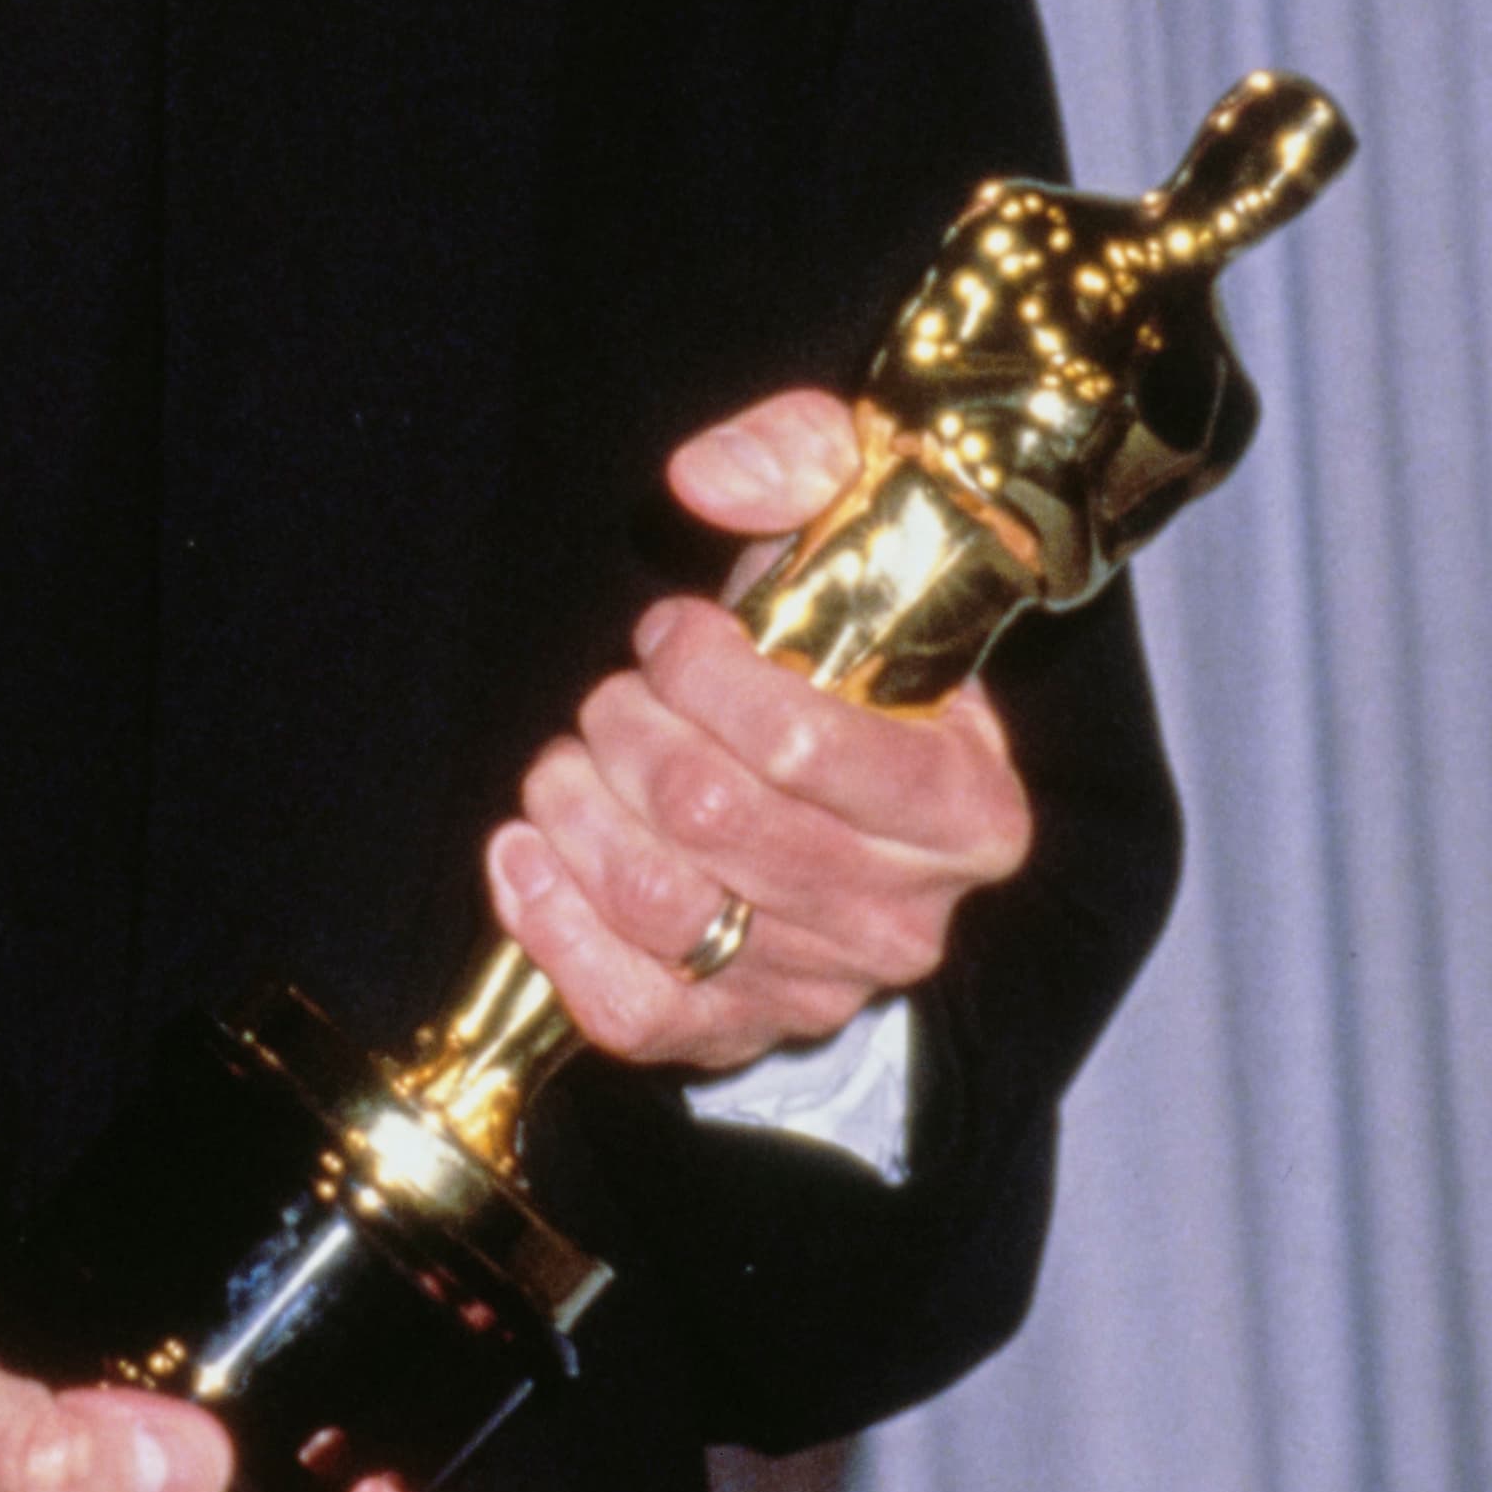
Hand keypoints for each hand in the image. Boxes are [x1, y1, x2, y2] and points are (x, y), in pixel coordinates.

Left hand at [482, 388, 1032, 1075]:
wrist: (843, 771)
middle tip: (611, 695)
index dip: (703, 676)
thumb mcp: (853, 524)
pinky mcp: (738, 1032)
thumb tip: (705, 478)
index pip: (807, 748)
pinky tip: (522, 851)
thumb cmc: (841, 649)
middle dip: (625, 731)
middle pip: (714, 820)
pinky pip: (629, 1010)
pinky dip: (549, 925)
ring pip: (660, 908)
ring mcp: (823, 987)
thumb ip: (800, 458)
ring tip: (566, 761)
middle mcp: (909, 916)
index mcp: (969, 807)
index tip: (669, 633)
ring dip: (576, 812)